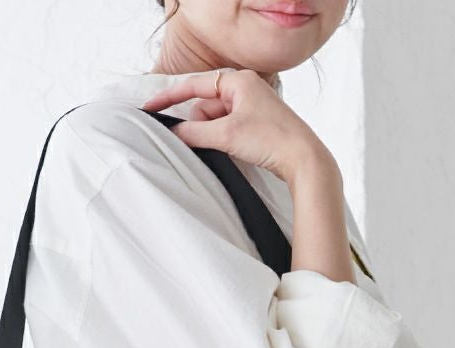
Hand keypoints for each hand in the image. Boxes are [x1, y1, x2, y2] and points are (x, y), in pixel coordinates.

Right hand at [140, 68, 333, 185]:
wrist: (304, 160)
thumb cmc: (272, 140)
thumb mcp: (226, 135)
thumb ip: (195, 132)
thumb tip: (174, 132)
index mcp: (239, 80)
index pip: (195, 85)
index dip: (170, 97)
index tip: (150, 107)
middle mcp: (245, 88)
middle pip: (205, 107)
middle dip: (200, 126)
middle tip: (210, 142)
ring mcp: (251, 107)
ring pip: (215, 121)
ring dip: (213, 137)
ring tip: (229, 149)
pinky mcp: (256, 125)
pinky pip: (227, 130)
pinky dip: (223, 141)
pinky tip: (234, 152)